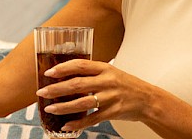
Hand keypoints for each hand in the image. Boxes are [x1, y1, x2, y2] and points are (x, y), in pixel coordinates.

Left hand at [35, 59, 165, 131]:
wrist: (148, 100)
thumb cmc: (127, 85)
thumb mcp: (111, 73)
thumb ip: (93, 73)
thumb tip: (67, 76)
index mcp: (105, 68)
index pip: (80, 65)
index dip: (62, 68)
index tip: (48, 72)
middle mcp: (107, 81)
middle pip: (77, 84)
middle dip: (56, 88)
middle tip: (42, 92)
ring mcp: (110, 97)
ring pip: (82, 102)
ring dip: (63, 106)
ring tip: (49, 109)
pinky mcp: (113, 112)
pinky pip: (91, 119)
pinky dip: (77, 123)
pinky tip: (66, 125)